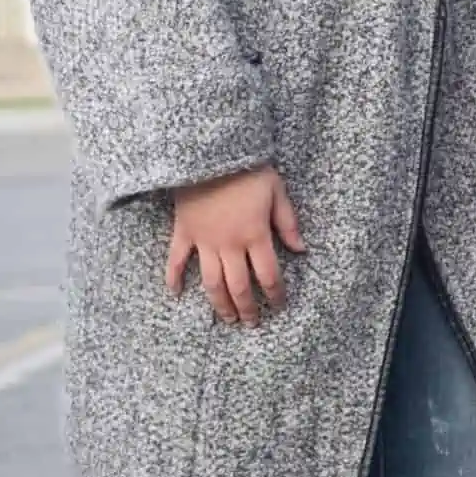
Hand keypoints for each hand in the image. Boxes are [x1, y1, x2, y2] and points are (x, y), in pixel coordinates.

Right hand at [167, 165, 303, 326]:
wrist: (211, 154)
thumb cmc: (249, 170)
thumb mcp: (277, 192)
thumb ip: (288, 223)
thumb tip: (301, 249)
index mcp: (255, 235)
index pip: (268, 274)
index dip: (275, 294)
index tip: (279, 305)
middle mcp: (229, 244)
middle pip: (239, 286)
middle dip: (247, 308)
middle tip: (252, 323)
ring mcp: (203, 241)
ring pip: (211, 282)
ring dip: (219, 304)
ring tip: (226, 319)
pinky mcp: (183, 233)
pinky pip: (176, 261)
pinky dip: (174, 278)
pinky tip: (175, 294)